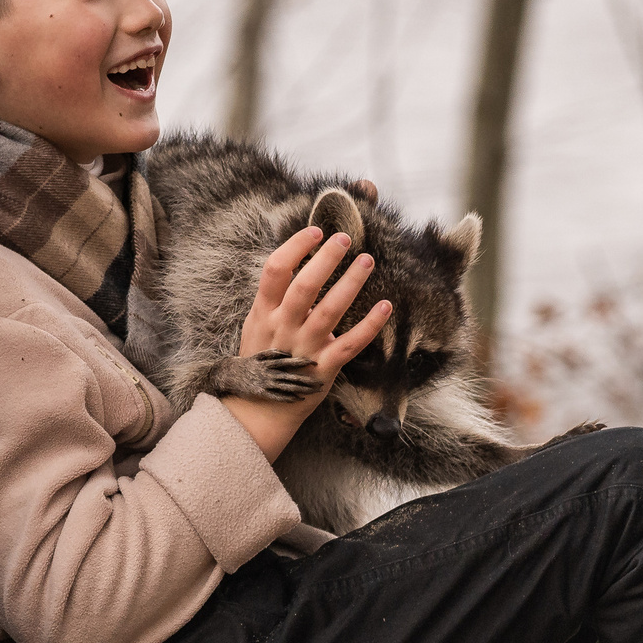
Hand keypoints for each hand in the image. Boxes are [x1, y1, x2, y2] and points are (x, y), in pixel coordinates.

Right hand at [221, 225, 392, 461]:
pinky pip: (351, 344)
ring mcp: (305, 349)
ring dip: (351, 283)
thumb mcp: (256, 325)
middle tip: (346, 238)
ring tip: (368, 261)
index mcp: (264, 313)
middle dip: (326, 259)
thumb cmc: (263, 362)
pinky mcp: (325, 369)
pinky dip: (370, 325)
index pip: (276, 270)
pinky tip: (386, 306)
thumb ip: (273, 298)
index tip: (315, 232)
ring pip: (330, 310)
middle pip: (304, 286)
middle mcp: (283, 328)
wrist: (261, 411)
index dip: (295, 247)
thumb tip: (296, 261)